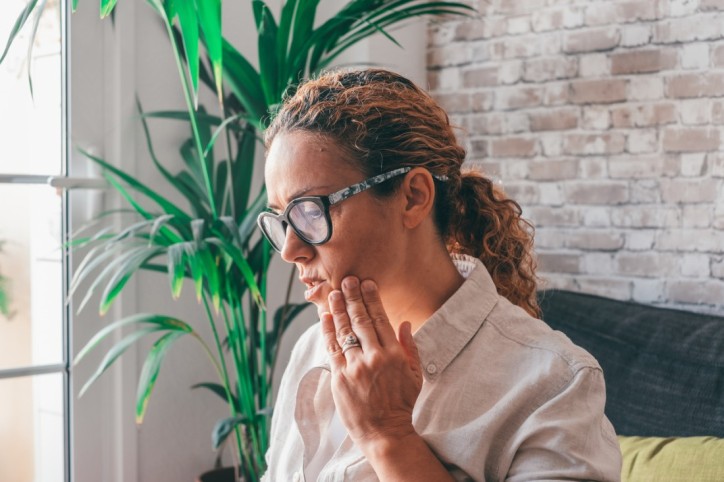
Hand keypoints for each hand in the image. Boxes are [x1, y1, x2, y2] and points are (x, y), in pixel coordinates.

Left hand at [321, 276, 422, 449]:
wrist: (384, 432)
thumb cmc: (401, 404)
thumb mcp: (416, 375)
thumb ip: (410, 347)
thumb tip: (404, 323)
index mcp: (395, 354)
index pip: (381, 319)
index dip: (372, 299)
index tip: (367, 283)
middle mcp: (375, 357)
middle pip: (361, 320)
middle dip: (353, 297)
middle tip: (347, 279)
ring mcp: (356, 366)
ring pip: (345, 330)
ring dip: (338, 309)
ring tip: (333, 293)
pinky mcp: (340, 377)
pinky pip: (332, 348)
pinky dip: (328, 330)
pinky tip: (325, 317)